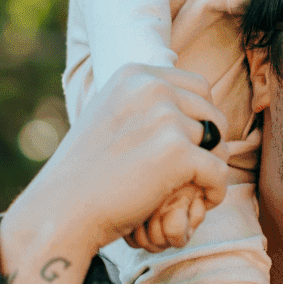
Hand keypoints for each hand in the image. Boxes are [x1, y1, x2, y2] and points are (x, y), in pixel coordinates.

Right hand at [4, 64, 230, 257]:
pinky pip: (219, 170)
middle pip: (211, 111)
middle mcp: (151, 88)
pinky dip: (215, 191)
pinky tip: (201, 202)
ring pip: (217, 142)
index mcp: (135, 75)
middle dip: (210, 142)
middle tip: (195, 170)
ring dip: (209, 168)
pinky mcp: (177, 152)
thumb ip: (144, 104)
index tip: (189, 145)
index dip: (200, 117)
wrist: (62, 209)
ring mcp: (165, 118)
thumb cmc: (86, 172)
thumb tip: (186, 102)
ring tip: (190, 189)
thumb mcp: (109, 115)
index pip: (197, 86)